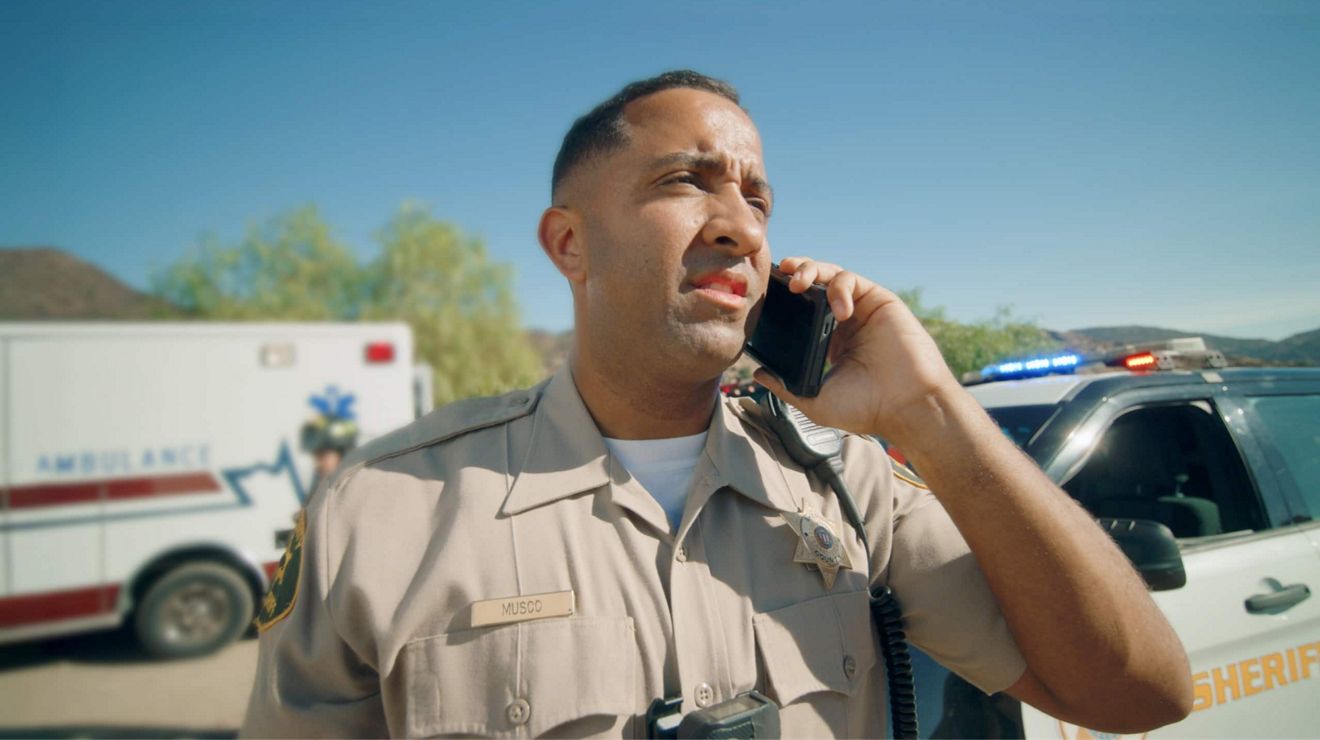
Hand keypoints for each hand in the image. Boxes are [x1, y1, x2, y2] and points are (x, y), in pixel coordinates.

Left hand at [752, 257, 960, 439]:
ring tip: (799, 283)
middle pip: (813, 283)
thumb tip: (757, 375)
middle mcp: (843, 320)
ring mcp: (861, 309)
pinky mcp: (879, 300)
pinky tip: (839, 311)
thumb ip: (785, 387)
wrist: (905, 406)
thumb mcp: (814, 401)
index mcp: (828, 340)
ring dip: (810, 270)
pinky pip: (852, 280)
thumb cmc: (866, 409)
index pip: (800, 308)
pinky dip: (840, 287)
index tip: (763, 293)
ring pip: (830, 273)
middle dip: (793, 272)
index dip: (782, 297)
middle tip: (778, 275)